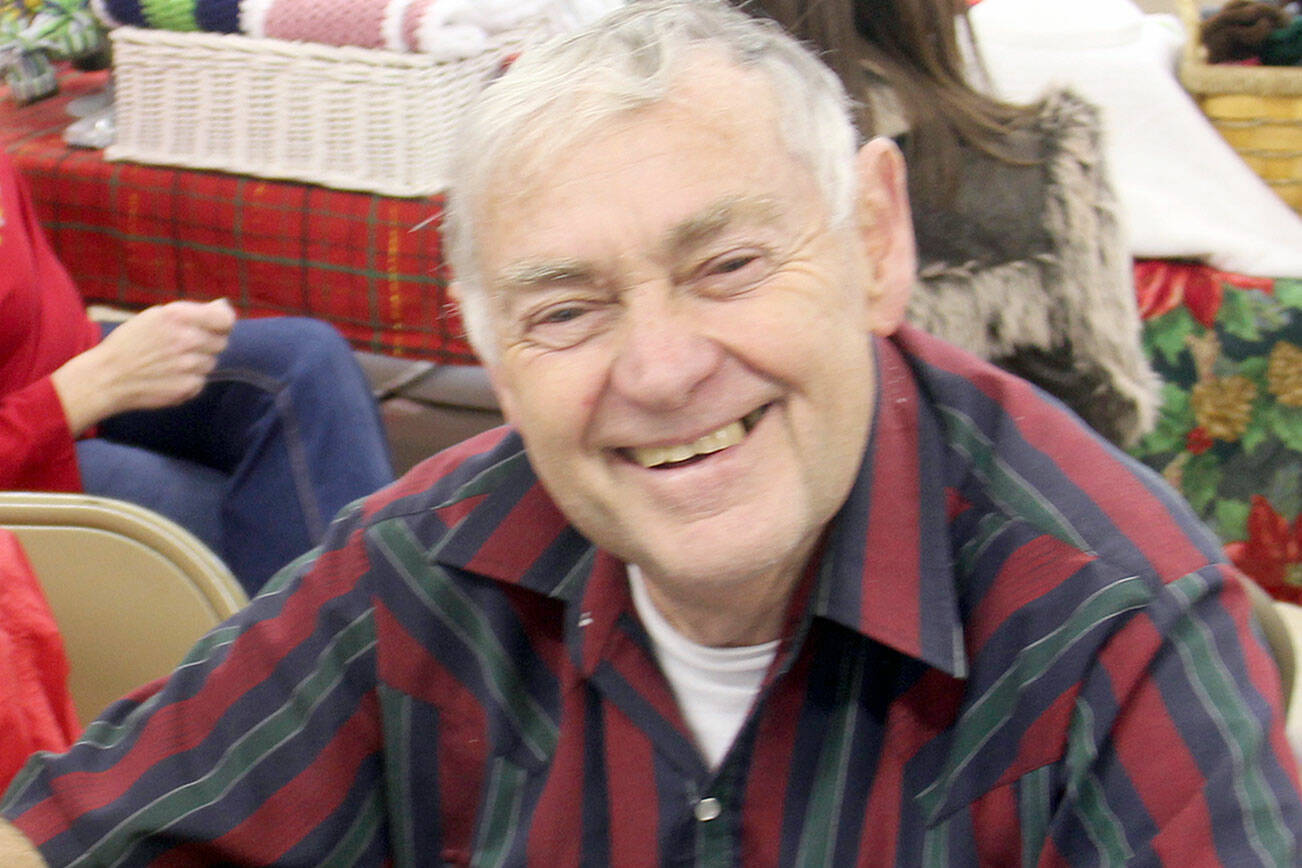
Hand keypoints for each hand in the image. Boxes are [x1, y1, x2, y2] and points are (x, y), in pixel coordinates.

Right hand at [52, 299, 235, 434]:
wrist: (108, 376)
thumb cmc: (131, 342)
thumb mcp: (156, 316)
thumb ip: (192, 312)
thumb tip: (223, 306)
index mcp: (178, 317)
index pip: (225, 319)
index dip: (224, 321)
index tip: (219, 324)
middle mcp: (187, 340)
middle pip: (221, 342)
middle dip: (207, 342)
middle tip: (184, 345)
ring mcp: (189, 366)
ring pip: (211, 362)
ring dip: (198, 361)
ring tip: (170, 361)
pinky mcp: (188, 387)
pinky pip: (201, 381)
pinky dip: (189, 379)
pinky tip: (168, 376)